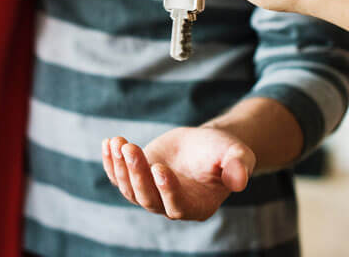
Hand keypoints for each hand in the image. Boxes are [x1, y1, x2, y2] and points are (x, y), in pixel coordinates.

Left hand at [101, 126, 255, 220]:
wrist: (205, 144)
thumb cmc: (224, 151)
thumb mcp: (237, 154)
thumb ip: (239, 166)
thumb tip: (240, 180)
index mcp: (197, 206)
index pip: (177, 206)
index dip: (166, 190)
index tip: (158, 167)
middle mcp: (171, 206)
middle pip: (148, 198)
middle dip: (137, 173)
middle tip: (130, 148)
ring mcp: (151, 194)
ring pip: (130, 189)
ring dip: (121, 167)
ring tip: (118, 142)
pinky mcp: (137, 180)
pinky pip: (118, 177)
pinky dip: (111, 162)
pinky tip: (108, 143)